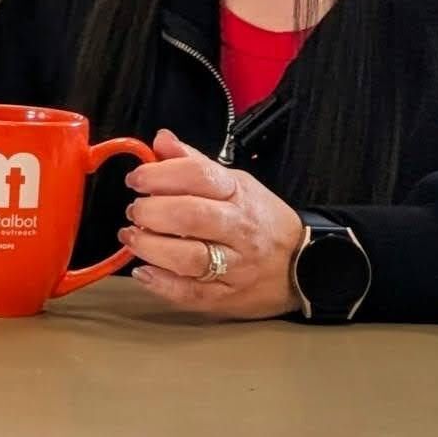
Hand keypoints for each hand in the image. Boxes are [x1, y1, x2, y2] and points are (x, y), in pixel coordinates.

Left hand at [117, 129, 302, 319]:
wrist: (305, 265)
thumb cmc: (259, 219)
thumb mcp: (235, 182)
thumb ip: (194, 162)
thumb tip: (161, 139)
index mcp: (238, 194)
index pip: (198, 176)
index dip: (159, 175)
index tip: (136, 179)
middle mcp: (238, 229)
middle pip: (190, 217)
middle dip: (151, 212)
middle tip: (135, 211)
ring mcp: (235, 266)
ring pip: (188, 258)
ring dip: (150, 247)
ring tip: (132, 238)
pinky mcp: (227, 297)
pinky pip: (191, 294)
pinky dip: (162, 284)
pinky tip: (144, 272)